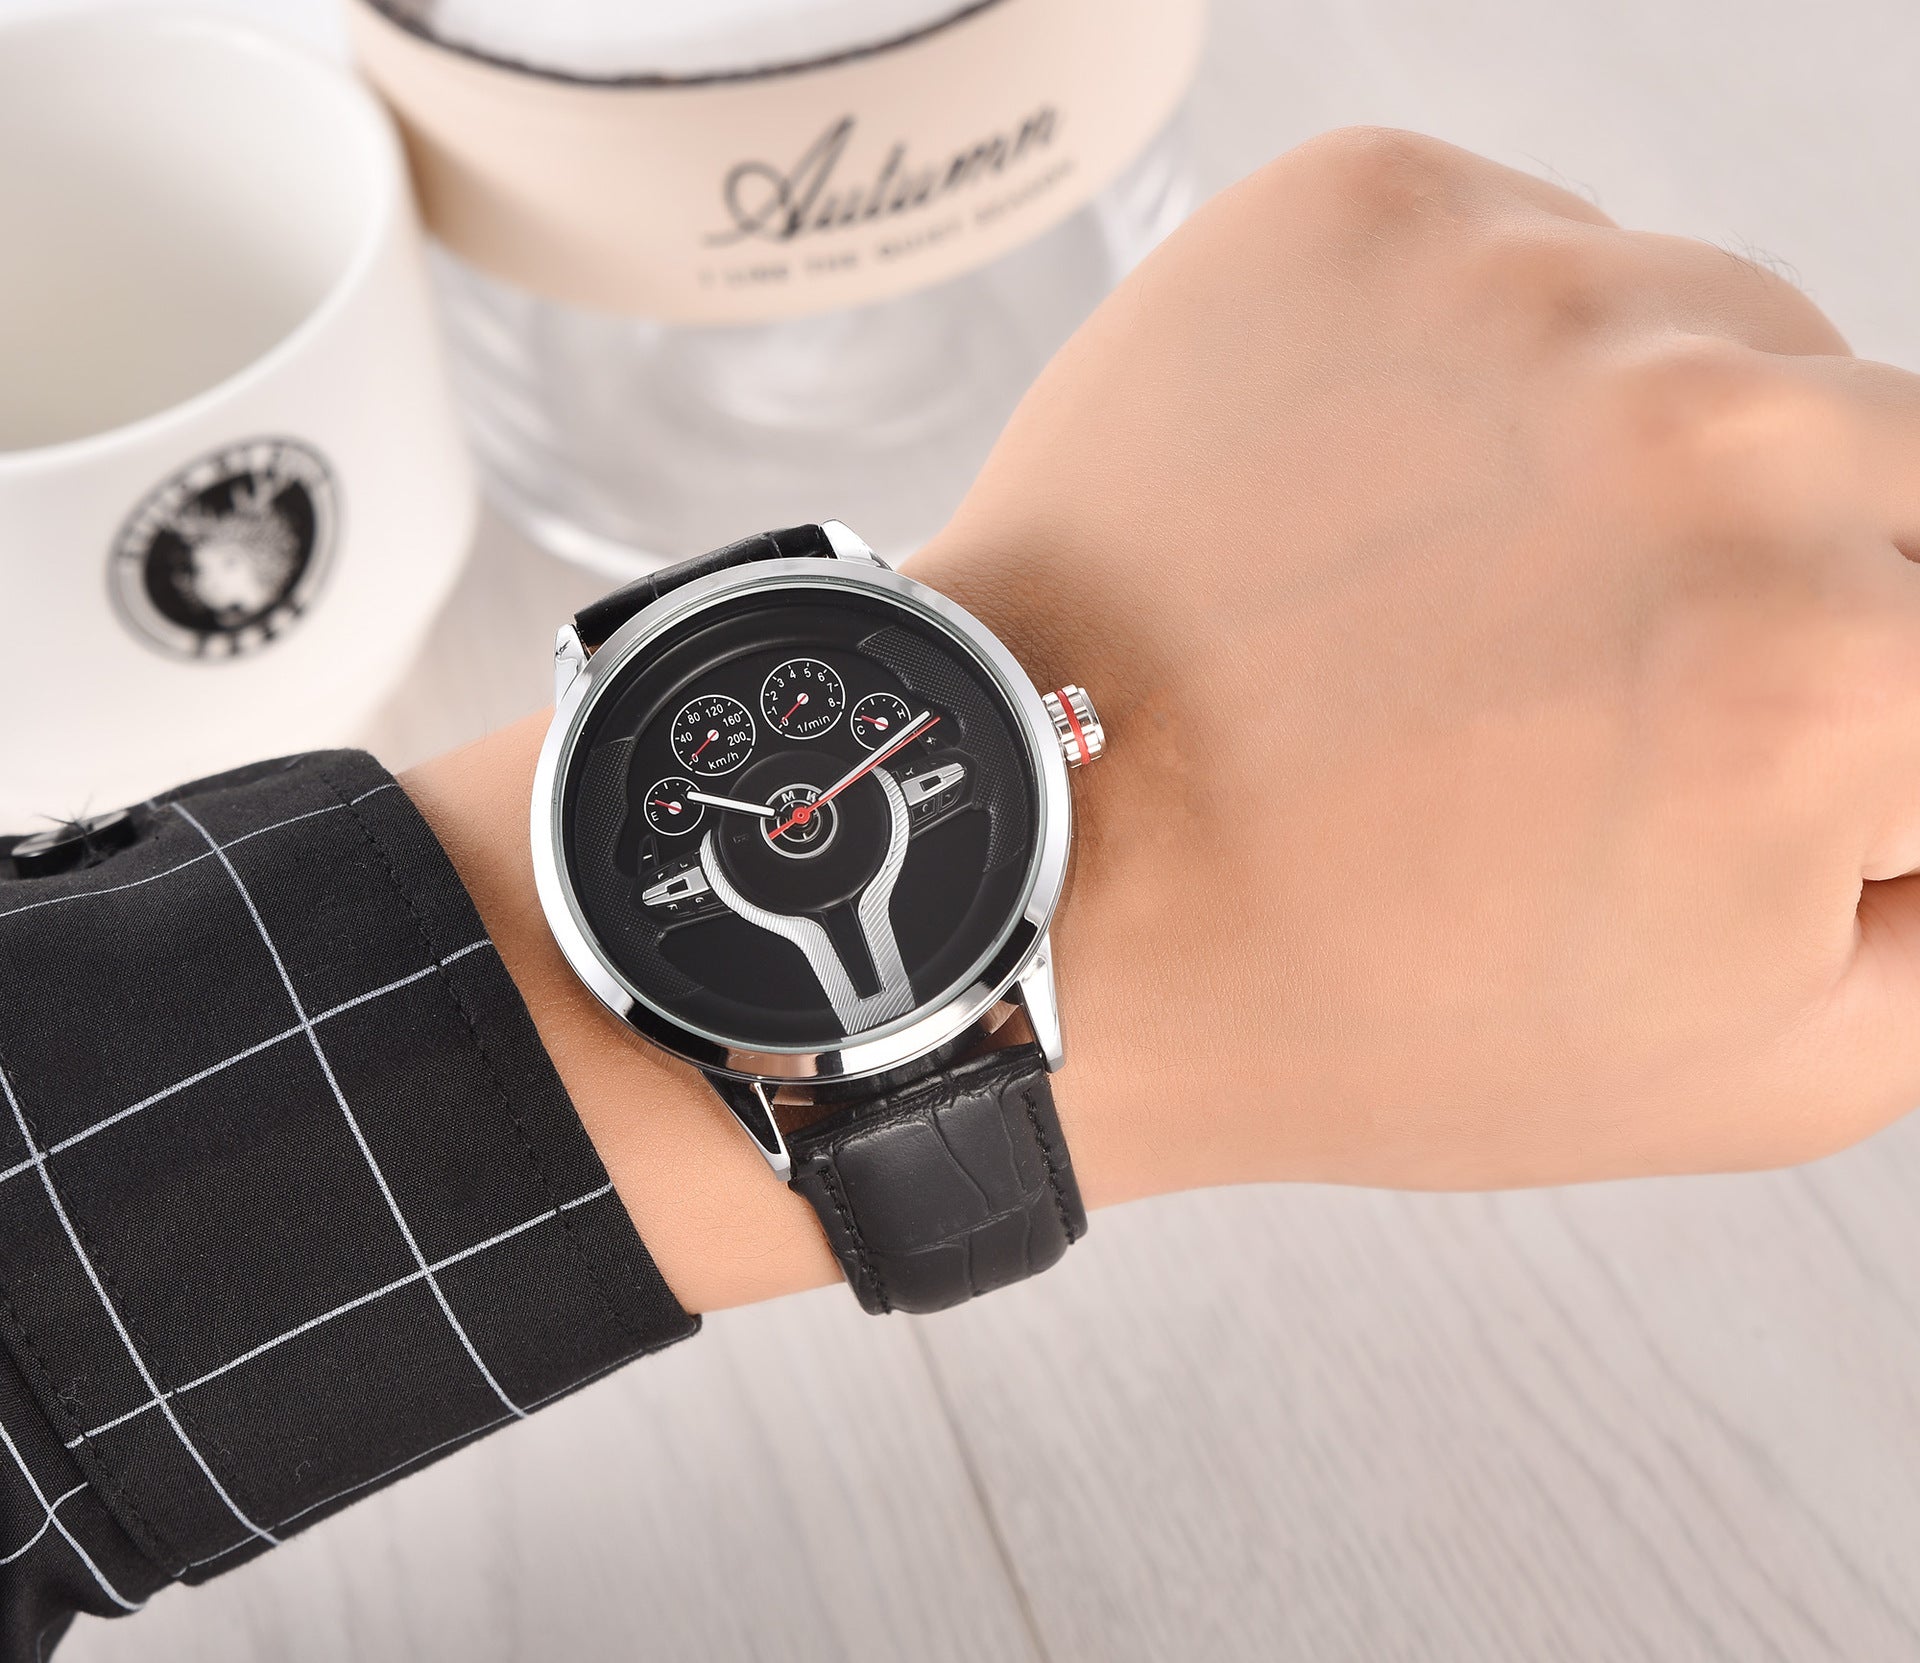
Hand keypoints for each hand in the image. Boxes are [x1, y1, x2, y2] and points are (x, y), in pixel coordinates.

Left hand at [410, 128, 1919, 1310]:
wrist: (1036, 869)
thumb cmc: (1322, 987)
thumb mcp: (1741, 1071)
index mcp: (1827, 660)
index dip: (1866, 735)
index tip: (1740, 753)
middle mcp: (1704, 434)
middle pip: (1889, 458)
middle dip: (1794, 585)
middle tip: (1611, 690)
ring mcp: (1522, 295)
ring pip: (1719, 338)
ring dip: (1647, 460)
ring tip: (1466, 603)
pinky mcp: (1368, 217)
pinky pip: (1536, 263)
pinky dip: (1493, 377)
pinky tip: (1384, 508)